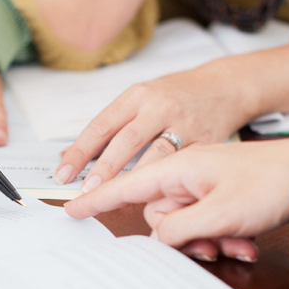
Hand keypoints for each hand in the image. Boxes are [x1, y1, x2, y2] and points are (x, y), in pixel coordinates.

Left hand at [54, 61, 254, 190]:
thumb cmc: (175, 96)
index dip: (79, 152)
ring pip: (155, 156)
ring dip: (134, 180)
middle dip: (103, 169)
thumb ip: (108, 127)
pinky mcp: (204, 141)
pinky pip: (181, 166)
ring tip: (114, 200)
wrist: (226, 87)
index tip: (62, 174)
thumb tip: (68, 157)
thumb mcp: (140, 100)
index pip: (101, 125)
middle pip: (126, 141)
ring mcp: (184, 124)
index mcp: (137, 96)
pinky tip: (149, 201)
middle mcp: (159, 107)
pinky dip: (164, 185)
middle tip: (85, 192)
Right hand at [65, 139, 288, 260]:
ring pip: (183, 222)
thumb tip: (157, 239)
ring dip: (206, 238)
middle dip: (183, 236)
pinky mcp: (215, 192)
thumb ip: (178, 228)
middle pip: (159, 214)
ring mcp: (200, 181)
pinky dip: (218, 234)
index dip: (99, 198)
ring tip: (236, 241)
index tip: (73, 208)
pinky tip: (242, 239)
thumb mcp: (220, 213)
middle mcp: (185, 172)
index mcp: (179, 166)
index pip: (128, 184)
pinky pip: (201, 220)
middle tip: (213, 245)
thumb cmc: (269, 184)